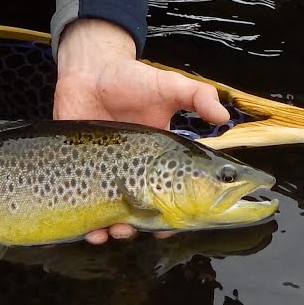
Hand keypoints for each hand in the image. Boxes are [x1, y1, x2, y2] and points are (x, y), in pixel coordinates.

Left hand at [53, 18, 229, 244]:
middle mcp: (134, 173)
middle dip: (144, 228)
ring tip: (115, 232)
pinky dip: (90, 228)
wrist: (90, 71)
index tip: (174, 226)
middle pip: (144, 213)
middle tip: (141, 230)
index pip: (173, 195)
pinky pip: (85, 209)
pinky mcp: (78, 174)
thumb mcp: (169, 86)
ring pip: (115, 218)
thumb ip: (198, 96)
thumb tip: (224, 117)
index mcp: (160, 159)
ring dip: (117, 233)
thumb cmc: (132, 79)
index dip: (176, 215)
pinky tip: (93, 232)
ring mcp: (106, 176)